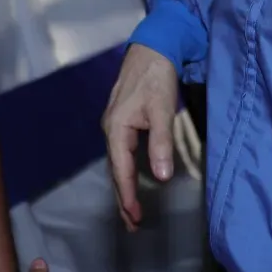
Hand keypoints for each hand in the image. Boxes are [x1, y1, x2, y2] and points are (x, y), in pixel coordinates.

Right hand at [102, 44, 179, 230]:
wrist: (152, 47)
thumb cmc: (156, 77)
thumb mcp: (162, 109)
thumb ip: (160, 142)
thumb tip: (161, 176)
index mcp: (116, 128)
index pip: (121, 170)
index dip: (128, 195)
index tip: (134, 218)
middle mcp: (110, 129)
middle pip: (116, 170)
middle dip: (123, 197)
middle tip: (132, 224)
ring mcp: (114, 124)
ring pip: (118, 162)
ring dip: (124, 186)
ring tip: (132, 209)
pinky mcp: (122, 120)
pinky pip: (121, 153)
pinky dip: (126, 170)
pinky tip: (132, 178)